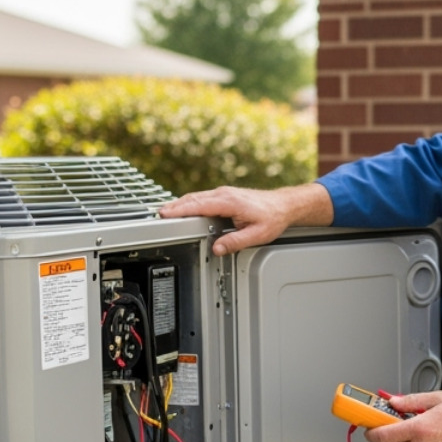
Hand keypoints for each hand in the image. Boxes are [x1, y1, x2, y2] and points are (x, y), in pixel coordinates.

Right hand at [157, 183, 332, 255]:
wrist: (284, 205)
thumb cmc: (273, 217)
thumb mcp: (257, 235)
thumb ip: (235, 242)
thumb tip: (217, 248)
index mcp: (229, 202)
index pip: (198, 205)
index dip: (180, 210)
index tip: (165, 213)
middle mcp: (224, 194)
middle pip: (192, 199)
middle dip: (174, 207)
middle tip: (157, 215)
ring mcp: (223, 193)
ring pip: (196, 198)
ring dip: (180, 205)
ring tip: (164, 214)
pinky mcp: (224, 196)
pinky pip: (202, 199)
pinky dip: (189, 204)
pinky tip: (183, 210)